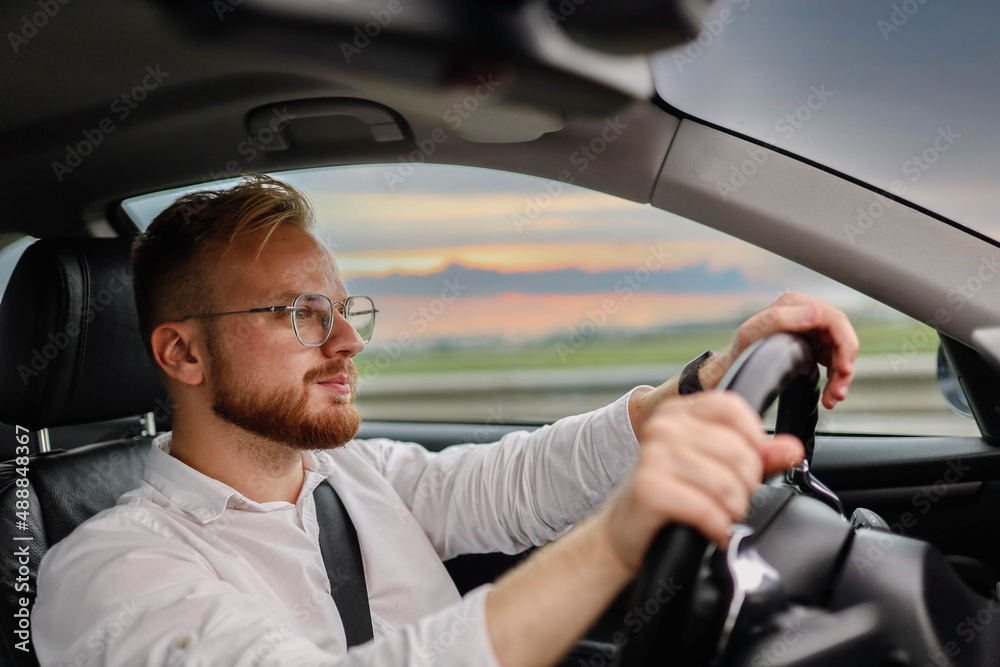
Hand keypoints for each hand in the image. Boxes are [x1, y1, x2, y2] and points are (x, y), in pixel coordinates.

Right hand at [603, 392, 802, 573]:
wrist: (625, 532)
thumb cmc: (670, 496)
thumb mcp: (714, 469)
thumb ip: (756, 456)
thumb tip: (792, 449)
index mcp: (679, 412)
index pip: (734, 409)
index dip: (753, 442)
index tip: (746, 467)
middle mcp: (663, 427)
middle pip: (738, 452)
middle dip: (745, 486)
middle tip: (730, 501)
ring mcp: (653, 456)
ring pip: (726, 484)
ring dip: (731, 511)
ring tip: (718, 516)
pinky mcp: (649, 488)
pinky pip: (707, 509)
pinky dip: (717, 527)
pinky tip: (710, 531)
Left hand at [702, 292, 858, 409]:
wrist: (735, 365)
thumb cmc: (742, 347)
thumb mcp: (753, 332)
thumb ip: (781, 319)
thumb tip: (815, 314)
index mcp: (795, 304)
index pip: (835, 319)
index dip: (846, 343)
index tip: (845, 368)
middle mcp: (807, 313)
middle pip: (841, 338)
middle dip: (845, 367)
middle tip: (839, 392)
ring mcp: (813, 330)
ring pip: (840, 353)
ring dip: (841, 378)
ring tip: (833, 399)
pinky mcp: (815, 346)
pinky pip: (834, 362)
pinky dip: (834, 380)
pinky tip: (829, 396)